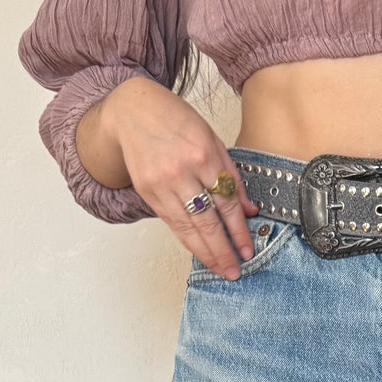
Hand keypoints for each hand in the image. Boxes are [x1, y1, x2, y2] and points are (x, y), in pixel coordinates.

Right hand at [87, 77, 259, 276]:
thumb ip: (231, 174)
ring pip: (188, 227)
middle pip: (208, 221)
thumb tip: (248, 209)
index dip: (239, 231)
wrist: (132, 110)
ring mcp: (162, 184)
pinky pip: (171, 222)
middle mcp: (182, 172)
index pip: (227, 203)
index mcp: (203, 155)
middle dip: (223, 250)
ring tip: (219, 269)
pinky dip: (186, 239)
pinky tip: (198, 251)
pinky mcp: (147, 192)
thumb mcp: (212, 139)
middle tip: (235, 271)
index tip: (247, 249)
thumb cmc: (175, 119)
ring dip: (205, 252)